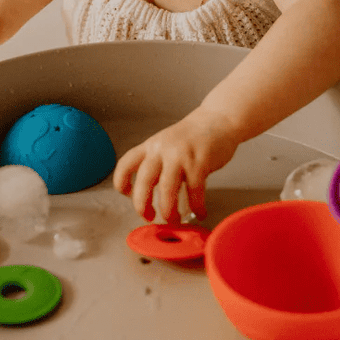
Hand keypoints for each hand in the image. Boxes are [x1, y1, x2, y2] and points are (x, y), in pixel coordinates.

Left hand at [113, 108, 241, 222]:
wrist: (218, 119)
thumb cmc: (192, 137)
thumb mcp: (166, 144)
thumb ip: (157, 165)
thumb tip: (150, 195)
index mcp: (150, 146)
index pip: (126, 164)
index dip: (121, 182)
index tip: (127, 195)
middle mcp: (162, 150)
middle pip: (144, 181)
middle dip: (142, 205)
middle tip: (148, 218)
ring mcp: (180, 155)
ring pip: (167, 189)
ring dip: (168, 210)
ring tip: (174, 220)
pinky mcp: (200, 162)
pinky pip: (194, 191)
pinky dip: (197, 207)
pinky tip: (200, 213)